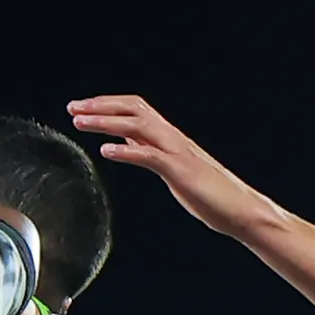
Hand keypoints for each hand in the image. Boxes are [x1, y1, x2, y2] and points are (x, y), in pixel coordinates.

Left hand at [66, 94, 276, 236]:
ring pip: (138, 125)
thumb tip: (127, 142)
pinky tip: (106, 151)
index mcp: (170, 137)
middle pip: (133, 109)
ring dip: (106, 121)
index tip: (82, 107)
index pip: (136, 109)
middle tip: (73, 107)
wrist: (241, 210)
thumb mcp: (172, 169)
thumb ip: (150, 152)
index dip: (108, 104)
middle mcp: (172, 138)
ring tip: (80, 122)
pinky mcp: (180, 171)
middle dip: (101, 106)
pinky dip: (127, 150)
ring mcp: (177, 152)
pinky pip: (150, 155)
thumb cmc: (210, 194)